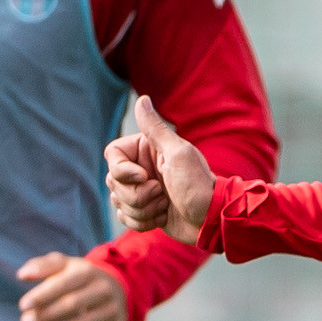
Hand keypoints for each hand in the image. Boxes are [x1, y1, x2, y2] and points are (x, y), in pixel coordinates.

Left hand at [17, 254, 129, 320]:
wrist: (118, 288)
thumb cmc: (81, 277)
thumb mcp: (65, 265)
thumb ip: (43, 266)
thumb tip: (22, 275)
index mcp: (88, 271)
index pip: (64, 284)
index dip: (43, 295)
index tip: (23, 306)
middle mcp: (103, 290)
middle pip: (72, 304)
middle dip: (46, 315)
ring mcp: (110, 311)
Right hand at [103, 93, 216, 244]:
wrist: (210, 219)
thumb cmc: (197, 185)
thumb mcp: (178, 154)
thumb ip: (156, 128)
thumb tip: (142, 99)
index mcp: (146, 149)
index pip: (112, 155)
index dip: (122, 170)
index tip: (143, 177)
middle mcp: (141, 167)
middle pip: (113, 181)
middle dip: (136, 194)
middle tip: (162, 192)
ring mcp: (141, 189)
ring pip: (118, 201)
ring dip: (142, 209)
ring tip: (165, 205)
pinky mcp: (143, 210)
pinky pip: (124, 217)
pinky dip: (143, 222)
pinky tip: (162, 217)